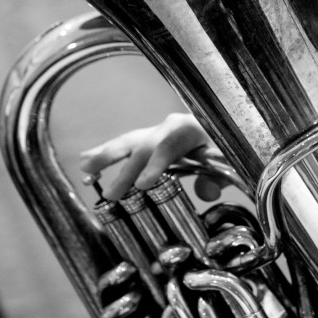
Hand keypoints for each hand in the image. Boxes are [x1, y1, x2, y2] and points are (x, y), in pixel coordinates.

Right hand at [80, 112, 222, 200]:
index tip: (143, 184)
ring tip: (85, 167)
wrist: (227, 124)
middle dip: (127, 170)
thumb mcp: (232, 158)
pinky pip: (127, 145)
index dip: (156, 164)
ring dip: (106, 156)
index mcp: (192, 128)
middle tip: (112, 193)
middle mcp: (171, 126)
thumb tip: (206, 191)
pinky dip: (106, 153)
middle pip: (145, 146)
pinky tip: (85, 160)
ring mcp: (159, 131)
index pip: (170, 144)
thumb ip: (220, 175)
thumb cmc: (230, 144)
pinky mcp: (151, 139)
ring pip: (130, 142)